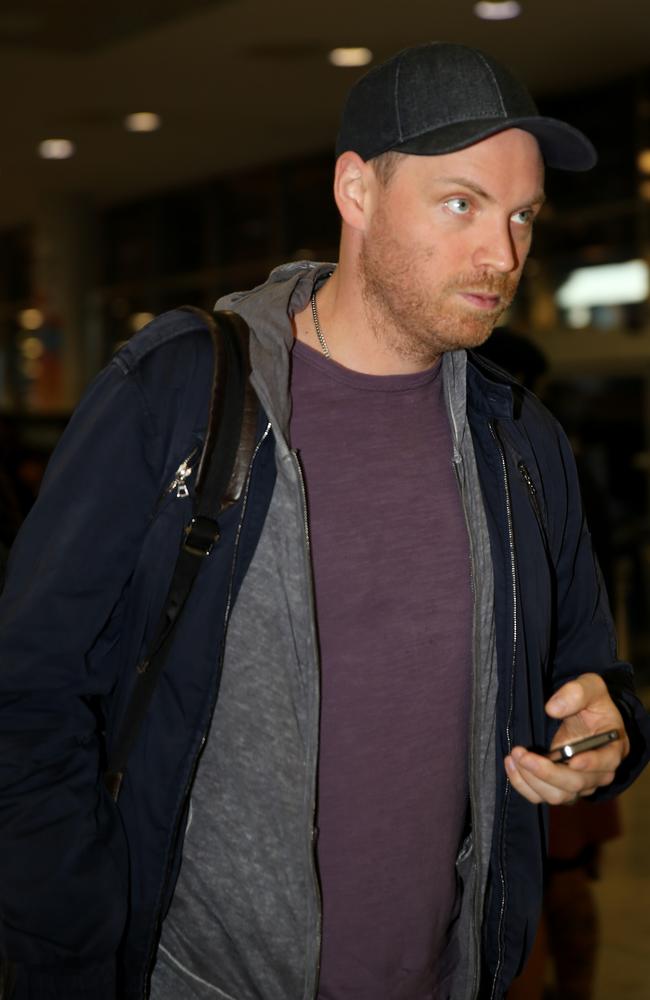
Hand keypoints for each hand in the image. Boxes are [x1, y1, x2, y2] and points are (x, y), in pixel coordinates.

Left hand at [504, 673, 629, 804]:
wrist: (581, 716)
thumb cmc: (591, 703)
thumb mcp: (591, 687)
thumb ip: (577, 692)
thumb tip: (553, 708)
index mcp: (612, 748)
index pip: (607, 762)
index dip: (591, 763)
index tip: (572, 758)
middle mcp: (598, 773)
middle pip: (576, 784)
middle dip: (547, 771)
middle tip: (522, 753)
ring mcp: (578, 784)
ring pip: (557, 795)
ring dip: (532, 779)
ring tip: (514, 756)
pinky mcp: (559, 788)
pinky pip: (541, 796)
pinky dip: (523, 784)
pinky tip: (512, 765)